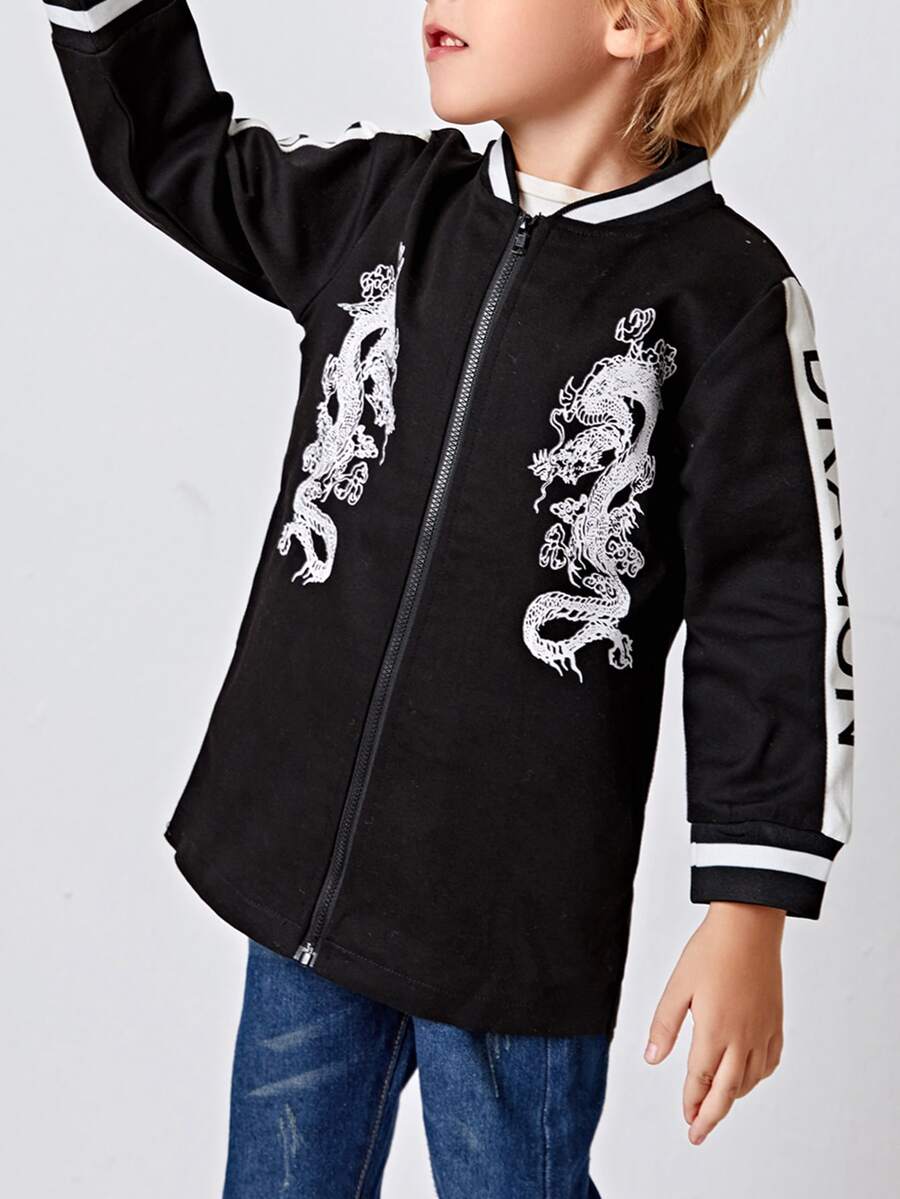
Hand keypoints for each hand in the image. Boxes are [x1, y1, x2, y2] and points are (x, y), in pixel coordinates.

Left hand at [643, 901, 785, 1144]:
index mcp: (715, 1030)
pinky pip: (769, 1063)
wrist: (749, 926)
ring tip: (714, 1104)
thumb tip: (651, 1058)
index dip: (692, 1102)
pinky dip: (755, 1078)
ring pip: (749, 1080)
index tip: (685, 1119)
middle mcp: (742, 1038)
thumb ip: (664, 1025)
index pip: (701, 1079)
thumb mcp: (677, 986)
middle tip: (697, 1134)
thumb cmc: (711, 951)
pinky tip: (745, 1078)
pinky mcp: (775, 1023)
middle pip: (727, 1092)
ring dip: (731, 1097)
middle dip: (710, 1117)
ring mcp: (763, 1032)